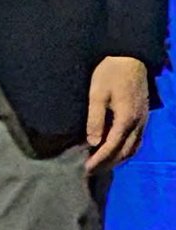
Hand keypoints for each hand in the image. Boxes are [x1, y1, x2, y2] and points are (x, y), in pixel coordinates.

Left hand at [85, 55, 149, 172]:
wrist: (130, 58)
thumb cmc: (109, 73)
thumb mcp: (97, 93)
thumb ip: (95, 118)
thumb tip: (93, 142)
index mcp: (126, 120)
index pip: (112, 148)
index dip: (99, 160)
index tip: (86, 169)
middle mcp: (138, 124)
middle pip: (125, 152)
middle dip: (108, 164)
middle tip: (91, 171)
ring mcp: (143, 121)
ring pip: (133, 149)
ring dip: (118, 159)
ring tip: (102, 164)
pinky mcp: (143, 116)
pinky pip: (137, 141)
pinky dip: (126, 150)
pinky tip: (116, 150)